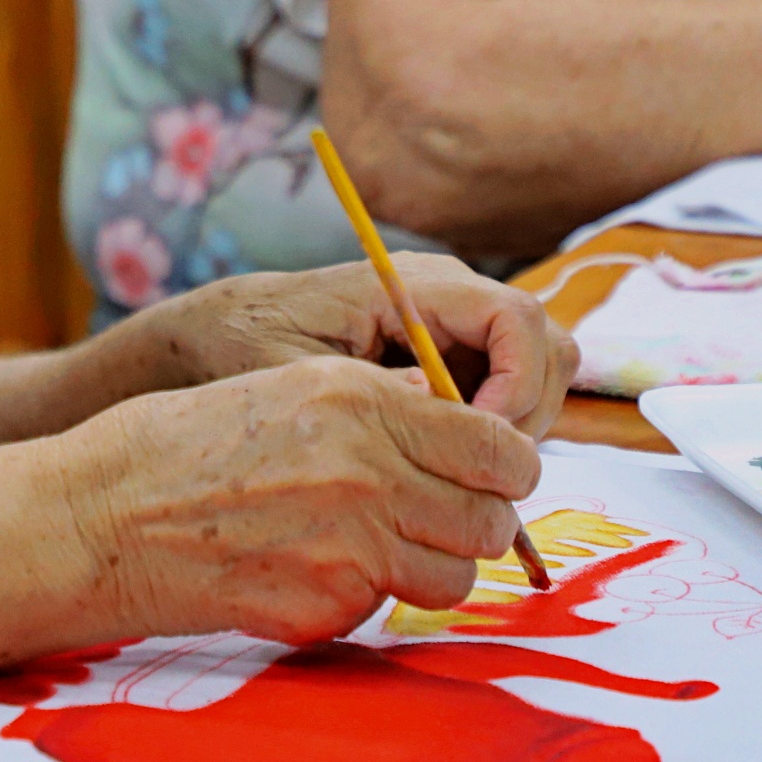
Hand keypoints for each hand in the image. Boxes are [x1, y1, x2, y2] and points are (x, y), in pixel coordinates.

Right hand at [61, 359, 540, 646]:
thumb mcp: (286, 386)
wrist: (101, 517)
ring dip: (428, 570)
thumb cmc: (182, 446)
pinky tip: (308, 572)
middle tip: (430, 522)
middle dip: (471, 526)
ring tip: (370, 550)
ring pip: (455, 577)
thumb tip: (449, 415)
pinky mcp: (327, 604)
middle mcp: (370, 467)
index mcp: (363, 398)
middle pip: (491, 518)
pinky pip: (388, 610)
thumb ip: (377, 404)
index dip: (502, 470)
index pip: (499, 446)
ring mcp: (352, 542)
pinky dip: (364, 599)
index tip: (482, 479)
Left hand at [145, 255, 577, 436]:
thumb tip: (441, 413)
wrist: (214, 335)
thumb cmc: (243, 345)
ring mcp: (454, 332)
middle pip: (547, 350)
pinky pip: (504, 402)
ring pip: (536, 380)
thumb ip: (372, 394)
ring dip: (513, 434)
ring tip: (452, 476)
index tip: (477, 442)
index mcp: (415, 284)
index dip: (519, 385)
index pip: (519, 320)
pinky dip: (490, 442)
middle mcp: (449, 298)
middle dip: (527, 417)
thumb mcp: (296, 374)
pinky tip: (441, 475)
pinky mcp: (449, 365)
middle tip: (473, 474)